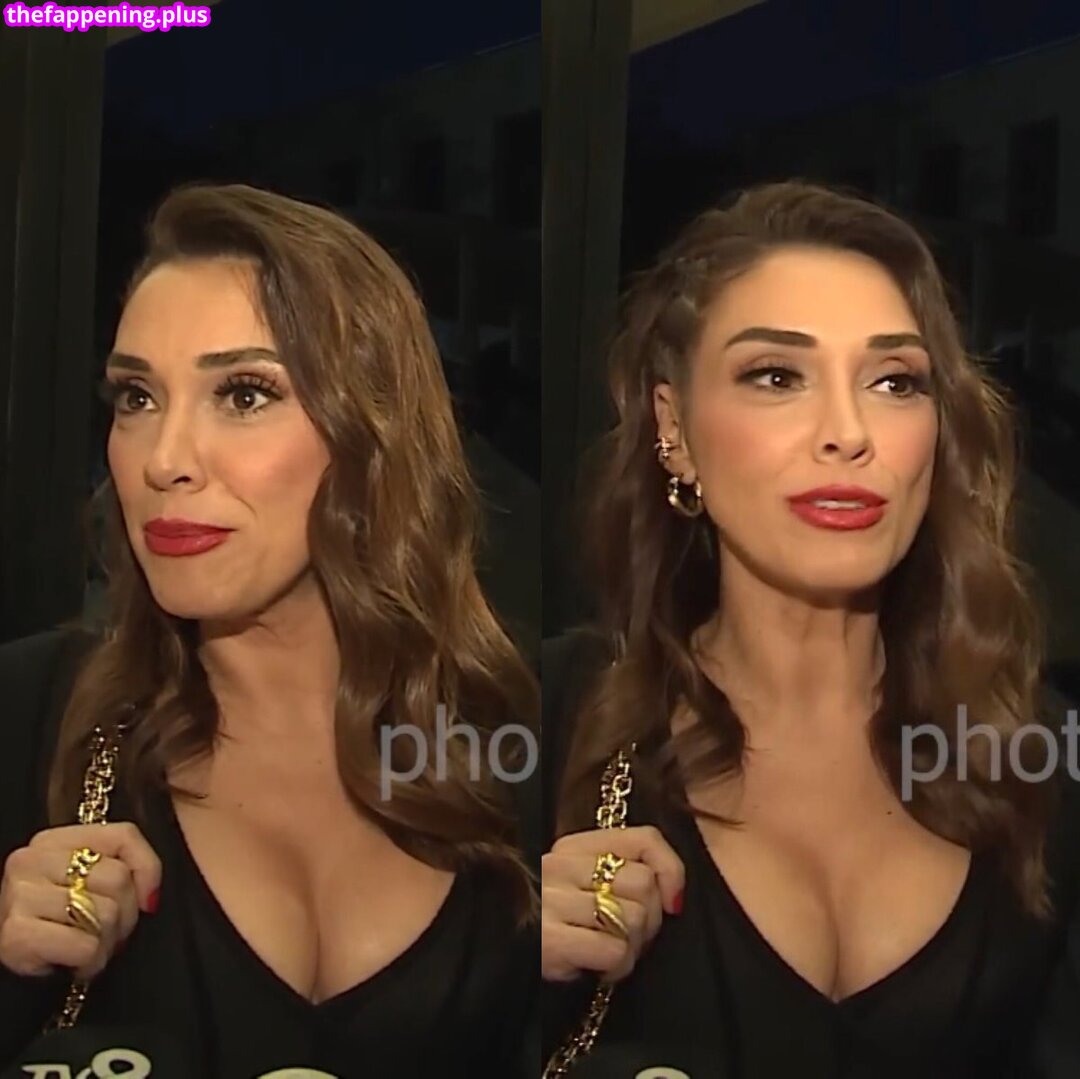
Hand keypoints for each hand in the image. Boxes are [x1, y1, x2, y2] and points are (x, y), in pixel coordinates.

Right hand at [0, 821, 161, 981]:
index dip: (147, 868)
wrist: (8, 965)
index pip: (123, 835)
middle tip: (107, 931)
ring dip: (107, 942)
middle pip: (118, 878)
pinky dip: (91, 962)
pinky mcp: (16, 934)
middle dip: (126, 914)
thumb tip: (151, 896)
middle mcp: (31, 860)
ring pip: (106, 913)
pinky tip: (74, 963)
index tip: (146, 898)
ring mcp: (20, 895)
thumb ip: (125, 867)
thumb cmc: (56, 922)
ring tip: (88, 946)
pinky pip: (86, 947)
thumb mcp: (87, 884)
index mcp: (51, 840)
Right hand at [542, 824, 683, 984]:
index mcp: (572, 845)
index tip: (671, 901)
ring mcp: (553, 901)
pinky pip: (616, 951)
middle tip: (627, 936)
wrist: (492, 954)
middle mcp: (561, 865)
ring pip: (636, 919)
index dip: (670, 869)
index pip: (643, 838)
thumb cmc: (551, 922)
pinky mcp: (550, 940)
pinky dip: (617, 968)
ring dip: (633, 948)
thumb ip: (622, 871)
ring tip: (608, 952)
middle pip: (645, 884)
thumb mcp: (580, 883)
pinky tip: (599, 969)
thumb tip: (674, 897)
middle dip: (650, 920)